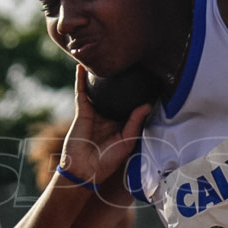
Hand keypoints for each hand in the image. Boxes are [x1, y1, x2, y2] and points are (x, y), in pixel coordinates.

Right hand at [60, 65, 150, 185]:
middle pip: (114, 93)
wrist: (85, 170)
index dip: (135, 92)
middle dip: (118, 79)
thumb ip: (135, 121)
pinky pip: (81, 92)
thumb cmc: (108, 160)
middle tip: (126, 61)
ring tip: (103, 58)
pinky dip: (80, 79)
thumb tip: (146, 104)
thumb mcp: (127, 141)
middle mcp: (108, 115)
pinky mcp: (82, 111)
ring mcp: (94, 112)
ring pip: (97, 89)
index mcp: (120, 123)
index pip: (129, 103)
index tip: (146, 77)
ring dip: (98, 76)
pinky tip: (82, 67)